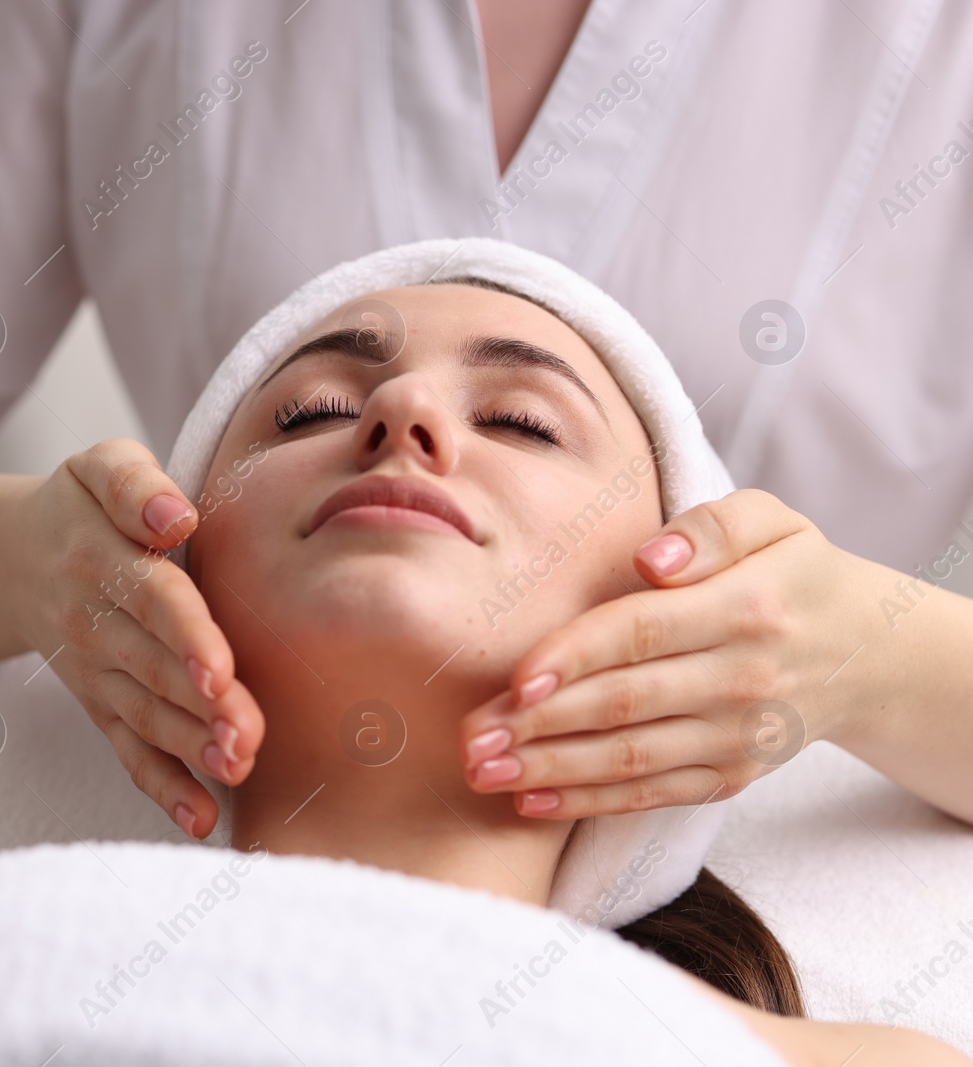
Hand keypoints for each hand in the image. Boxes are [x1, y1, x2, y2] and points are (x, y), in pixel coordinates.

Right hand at [6, 438, 263, 838]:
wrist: (12, 559)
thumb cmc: (80, 506)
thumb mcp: (97, 468)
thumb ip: (135, 484)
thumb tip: (177, 515)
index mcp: (101, 558)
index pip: (153, 598)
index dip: (186, 635)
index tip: (219, 670)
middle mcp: (95, 624)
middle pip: (155, 669)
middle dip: (201, 707)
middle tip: (247, 738)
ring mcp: (96, 673)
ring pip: (146, 717)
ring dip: (190, 750)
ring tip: (236, 770)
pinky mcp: (101, 707)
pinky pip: (129, 751)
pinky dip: (163, 789)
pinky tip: (201, 821)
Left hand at [457, 489, 888, 818]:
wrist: (866, 651)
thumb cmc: (792, 571)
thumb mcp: (771, 521)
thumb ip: (710, 527)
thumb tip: (650, 558)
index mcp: (745, 608)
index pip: (641, 632)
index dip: (575, 657)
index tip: (515, 679)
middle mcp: (742, 679)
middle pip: (624, 703)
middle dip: (539, 724)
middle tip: (468, 739)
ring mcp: (738, 736)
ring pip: (631, 757)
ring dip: (550, 770)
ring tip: (482, 772)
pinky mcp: (732, 775)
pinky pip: (652, 794)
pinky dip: (590, 802)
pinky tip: (531, 801)